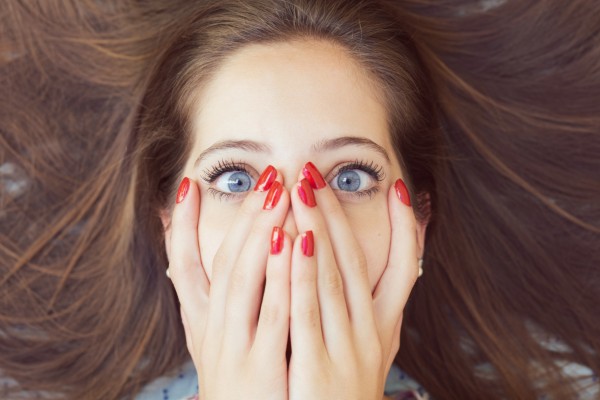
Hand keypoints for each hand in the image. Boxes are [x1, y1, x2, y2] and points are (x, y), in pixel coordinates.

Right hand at [166, 169, 290, 399]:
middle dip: (244, 218)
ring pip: (241, 279)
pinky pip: (271, 313)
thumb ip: (209, 305)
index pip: (182, 265)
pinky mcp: (260, 368)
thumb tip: (187, 263)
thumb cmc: (239, 388)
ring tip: (279, 193)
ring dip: (259, 232)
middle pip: (223, 262)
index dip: (180, 225)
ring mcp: (234, 349)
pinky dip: (278, 275)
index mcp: (202, 325)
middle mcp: (211, 333)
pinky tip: (292, 241)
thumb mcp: (215, 348)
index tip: (189, 184)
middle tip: (267, 178)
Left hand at [287, 164, 420, 399]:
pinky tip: (290, 240)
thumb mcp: (365, 352)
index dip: (405, 228)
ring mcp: (348, 351)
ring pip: (334, 278)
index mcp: (384, 329)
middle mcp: (372, 335)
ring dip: (319, 231)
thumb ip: (362, 311)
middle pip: (356, 262)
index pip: (404, 270)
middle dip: (336, 215)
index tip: (400, 189)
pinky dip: (301, 273)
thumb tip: (362, 274)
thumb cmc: (343, 395)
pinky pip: (308, 313)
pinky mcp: (318, 368)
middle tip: (317, 174)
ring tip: (303, 190)